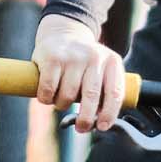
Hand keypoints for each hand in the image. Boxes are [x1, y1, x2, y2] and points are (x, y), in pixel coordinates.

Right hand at [32, 15, 128, 130]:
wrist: (62, 33)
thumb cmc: (83, 63)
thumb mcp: (101, 70)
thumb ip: (104, 92)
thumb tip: (99, 124)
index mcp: (112, 62)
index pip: (114, 93)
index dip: (109, 114)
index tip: (102, 127)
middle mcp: (95, 57)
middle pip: (91, 96)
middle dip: (85, 118)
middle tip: (81, 128)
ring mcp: (73, 56)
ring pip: (68, 95)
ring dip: (62, 105)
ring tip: (61, 100)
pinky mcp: (52, 58)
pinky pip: (48, 90)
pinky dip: (46, 98)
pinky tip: (47, 96)